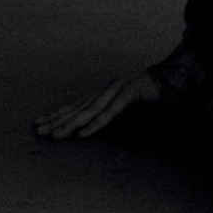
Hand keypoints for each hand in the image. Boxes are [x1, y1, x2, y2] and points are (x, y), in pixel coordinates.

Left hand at [34, 71, 161, 139]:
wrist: (173, 76)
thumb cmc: (150, 92)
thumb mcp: (126, 102)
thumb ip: (111, 110)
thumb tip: (92, 123)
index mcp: (104, 92)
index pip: (76, 104)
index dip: (57, 113)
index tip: (40, 122)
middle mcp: (107, 90)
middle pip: (78, 107)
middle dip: (57, 120)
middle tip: (38, 130)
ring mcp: (118, 90)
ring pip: (90, 111)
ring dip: (71, 124)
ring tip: (56, 136)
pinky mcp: (130, 94)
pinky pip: (110, 112)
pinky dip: (96, 123)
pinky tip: (83, 133)